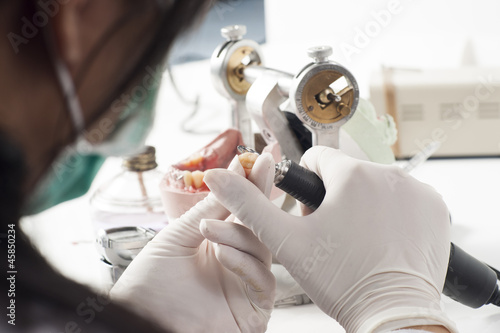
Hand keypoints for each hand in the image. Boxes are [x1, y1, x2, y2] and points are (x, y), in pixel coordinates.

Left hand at [111, 154, 275, 332]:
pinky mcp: (254, 308)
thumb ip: (208, 209)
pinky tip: (222, 254)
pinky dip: (245, 263)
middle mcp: (235, 260)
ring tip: (209, 229)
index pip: (243, 210)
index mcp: (218, 242)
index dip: (253, 185)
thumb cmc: (149, 285)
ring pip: (263, 249)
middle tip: (258, 169)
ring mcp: (245, 284)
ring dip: (238, 233)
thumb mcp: (177, 237)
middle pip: (260, 226)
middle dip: (258, 197)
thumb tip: (231, 175)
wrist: (138, 320)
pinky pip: (263, 280)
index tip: (260, 160)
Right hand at [205, 146, 456, 332]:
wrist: (391, 314)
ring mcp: (415, 190)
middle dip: (335, 197)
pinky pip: (403, 199)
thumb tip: (217, 176)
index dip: (307, 187)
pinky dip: (392, 214)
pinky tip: (384, 241)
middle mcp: (388, 173)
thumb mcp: (286, 241)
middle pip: (347, 174)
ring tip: (359, 241)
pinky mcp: (434, 209)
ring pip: (374, 186)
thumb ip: (249, 204)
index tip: (312, 215)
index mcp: (351, 174)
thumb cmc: (341, 279)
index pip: (317, 159)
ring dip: (363, 205)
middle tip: (333, 235)